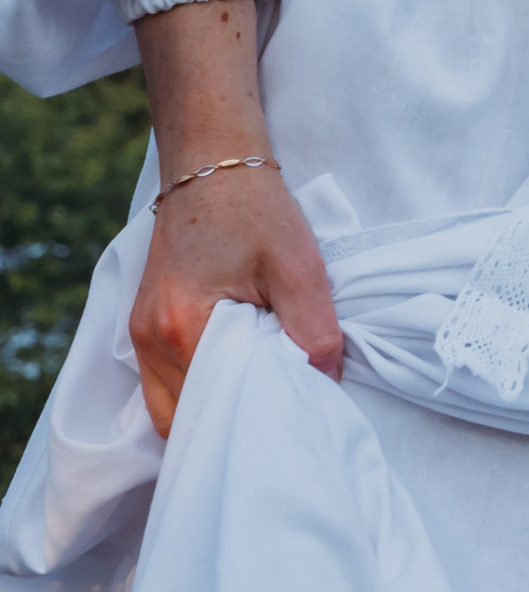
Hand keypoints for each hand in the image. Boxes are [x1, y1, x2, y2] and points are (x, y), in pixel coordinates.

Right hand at [132, 164, 340, 435]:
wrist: (211, 166)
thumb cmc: (255, 210)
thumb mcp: (300, 267)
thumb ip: (314, 331)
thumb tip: (324, 384)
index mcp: (184, 328)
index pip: (216, 408)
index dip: (258, 421)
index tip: (298, 420)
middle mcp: (150, 339)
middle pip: (184, 420)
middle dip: (231, 426)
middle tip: (283, 421)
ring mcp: (141, 334)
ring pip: (171, 407)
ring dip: (213, 412)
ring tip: (263, 403)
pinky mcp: (146, 324)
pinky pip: (166, 382)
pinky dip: (199, 392)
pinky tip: (238, 383)